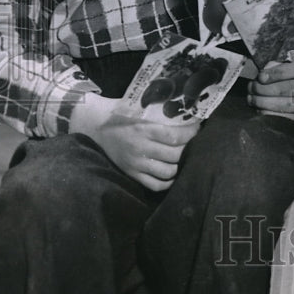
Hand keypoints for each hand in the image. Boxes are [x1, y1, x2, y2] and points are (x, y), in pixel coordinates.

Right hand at [71, 94, 201, 190]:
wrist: (96, 127)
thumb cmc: (120, 114)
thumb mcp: (139, 109)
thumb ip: (159, 112)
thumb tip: (185, 108)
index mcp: (143, 129)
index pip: (174, 136)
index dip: (190, 134)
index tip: (198, 128)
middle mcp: (140, 148)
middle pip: (174, 155)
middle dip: (188, 149)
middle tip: (193, 143)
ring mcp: (136, 164)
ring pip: (167, 172)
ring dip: (179, 165)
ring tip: (184, 157)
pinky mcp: (131, 174)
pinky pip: (155, 185)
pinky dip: (168, 182)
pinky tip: (173, 173)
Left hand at [247, 58, 293, 121]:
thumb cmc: (289, 77)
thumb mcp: (285, 66)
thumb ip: (274, 66)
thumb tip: (263, 74)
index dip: (276, 73)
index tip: (261, 76)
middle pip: (285, 88)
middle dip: (263, 88)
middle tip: (252, 86)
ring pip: (280, 104)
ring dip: (260, 101)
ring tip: (251, 97)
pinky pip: (277, 117)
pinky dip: (263, 112)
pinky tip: (257, 107)